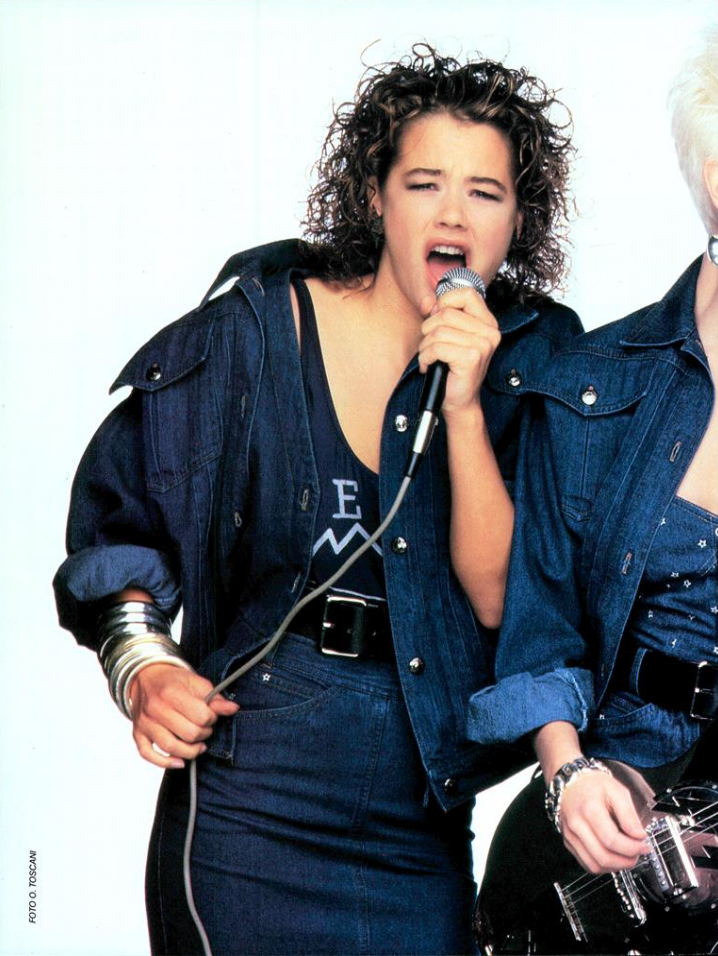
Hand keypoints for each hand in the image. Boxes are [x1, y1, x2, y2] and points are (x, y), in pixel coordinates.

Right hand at [129, 663, 239, 768]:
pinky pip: (149, 755)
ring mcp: (145, 723)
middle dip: (203, 734)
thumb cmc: (173, 682)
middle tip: (205, 728)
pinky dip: (165, 762)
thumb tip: (233, 709)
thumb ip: (215, 698)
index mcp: (171, 693)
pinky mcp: (138, 734)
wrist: (146, 678)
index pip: (200, 716)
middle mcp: (156, 709)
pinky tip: (179, 762)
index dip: (211, 719)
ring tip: (198, 746)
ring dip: (190, 751)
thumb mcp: (196, 683)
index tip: (210, 715)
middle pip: (188, 734)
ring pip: (171, 747)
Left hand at [419, 287, 500, 414]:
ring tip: (430, 357)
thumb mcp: (453, 337)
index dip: (445, 301)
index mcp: (487, 323)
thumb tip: (430, 304)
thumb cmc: (454, 370)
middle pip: (446, 313)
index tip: (438, 318)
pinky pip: (436, 347)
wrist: (460, 402)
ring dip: (425, 346)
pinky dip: (426, 357)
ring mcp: (482, 345)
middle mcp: (489, 332)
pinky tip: (429, 366)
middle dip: (428, 329)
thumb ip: (446, 316)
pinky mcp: (471, 358)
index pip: (467, 293)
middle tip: (430, 346)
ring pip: (438, 331)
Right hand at [558, 772, 650, 872]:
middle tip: (638, 854)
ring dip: (615, 867)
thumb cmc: (594, 785)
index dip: (632, 848)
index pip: (612, 840)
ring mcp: (570, 835)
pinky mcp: (568, 842)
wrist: (571, 783)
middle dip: (626, 861)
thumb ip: (629, 814)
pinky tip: (613, 857)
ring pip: (594, 865)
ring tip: (627, 857)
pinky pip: (587, 864)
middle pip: (603, 856)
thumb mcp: (617, 791)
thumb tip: (639, 836)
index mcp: (589, 809)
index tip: (644, 846)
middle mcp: (576, 825)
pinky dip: (604, 866)